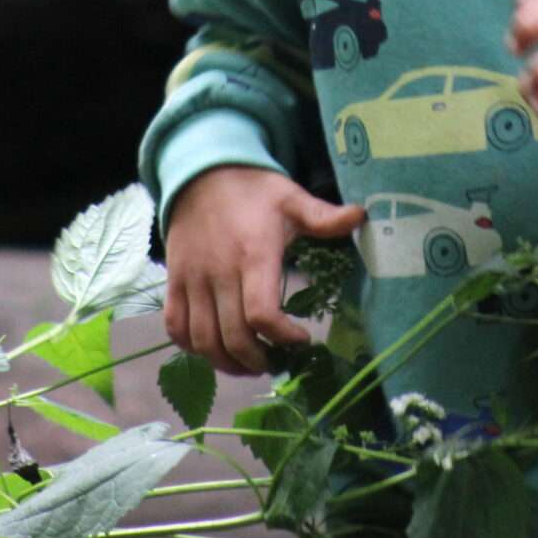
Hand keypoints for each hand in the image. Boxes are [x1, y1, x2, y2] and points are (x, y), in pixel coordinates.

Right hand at [163, 165, 363, 375]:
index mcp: (254, 255)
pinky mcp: (174, 281)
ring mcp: (193, 280)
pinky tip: (214, 349)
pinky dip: (192, 347)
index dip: (283, 337)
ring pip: (203, 340)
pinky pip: (176, 327)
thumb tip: (363, 216)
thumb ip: (323, 216)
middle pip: (233, 337)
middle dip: (258, 360)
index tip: (302, 339)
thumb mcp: (291, 199)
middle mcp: (220, 273)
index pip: (262, 313)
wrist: (201, 173)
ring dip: (227, 362)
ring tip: (250, 363)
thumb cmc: (252, 190)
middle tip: (277, 361)